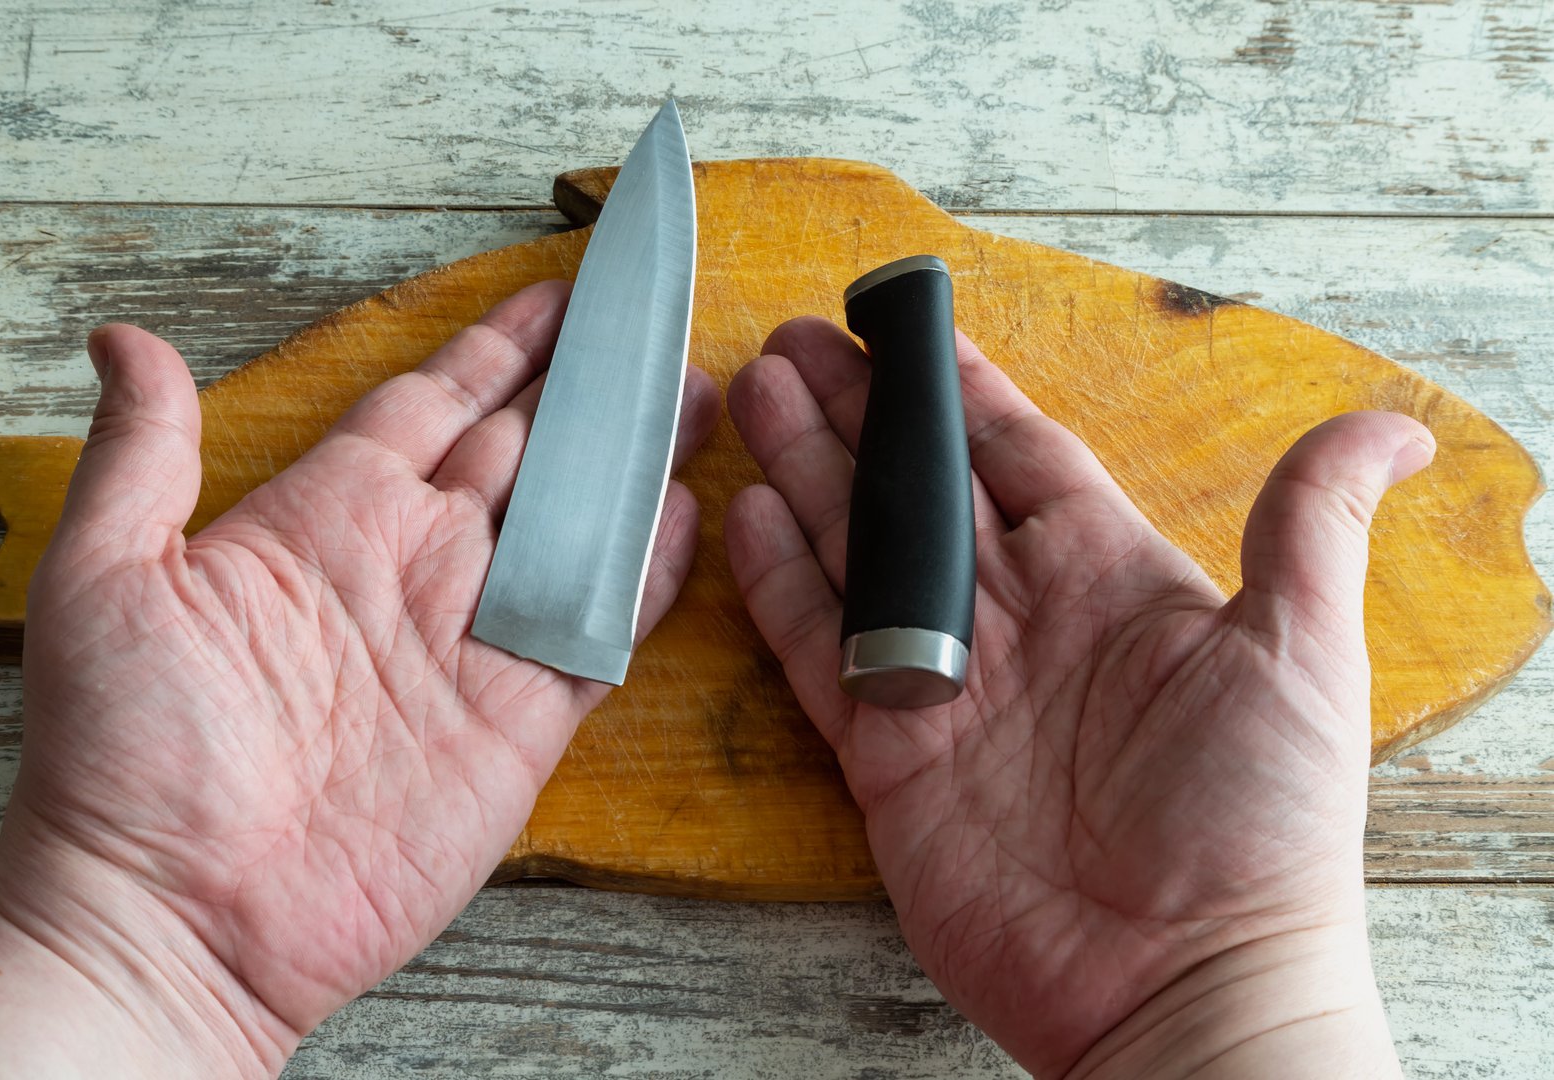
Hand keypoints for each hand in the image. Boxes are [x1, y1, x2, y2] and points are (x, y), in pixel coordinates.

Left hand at [0, 281, 719, 1076]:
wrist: (180, 914)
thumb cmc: (126, 754)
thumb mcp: (105, 577)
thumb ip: (143, 454)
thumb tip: (128, 339)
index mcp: (328, 515)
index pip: (435, 402)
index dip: (497, 346)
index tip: (555, 295)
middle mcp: (412, 565)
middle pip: (522, 449)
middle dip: (587, 388)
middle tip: (648, 331)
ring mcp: (472, 641)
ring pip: (575, 525)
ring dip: (632, 463)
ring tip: (689, 398)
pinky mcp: (519, 722)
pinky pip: (599, 630)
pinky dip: (647, 574)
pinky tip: (684, 516)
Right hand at [724, 318, 1431, 1077]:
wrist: (1183, 983)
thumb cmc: (1258, 827)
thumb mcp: (1301, 656)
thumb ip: (1310, 525)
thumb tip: (1397, 425)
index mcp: (1105, 575)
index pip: (1016, 454)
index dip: (957, 389)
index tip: (906, 327)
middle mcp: (1018, 617)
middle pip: (919, 488)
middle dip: (858, 413)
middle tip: (798, 341)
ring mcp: (946, 682)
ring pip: (857, 552)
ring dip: (808, 474)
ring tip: (758, 395)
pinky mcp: (889, 755)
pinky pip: (818, 652)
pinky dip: (781, 585)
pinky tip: (751, 516)